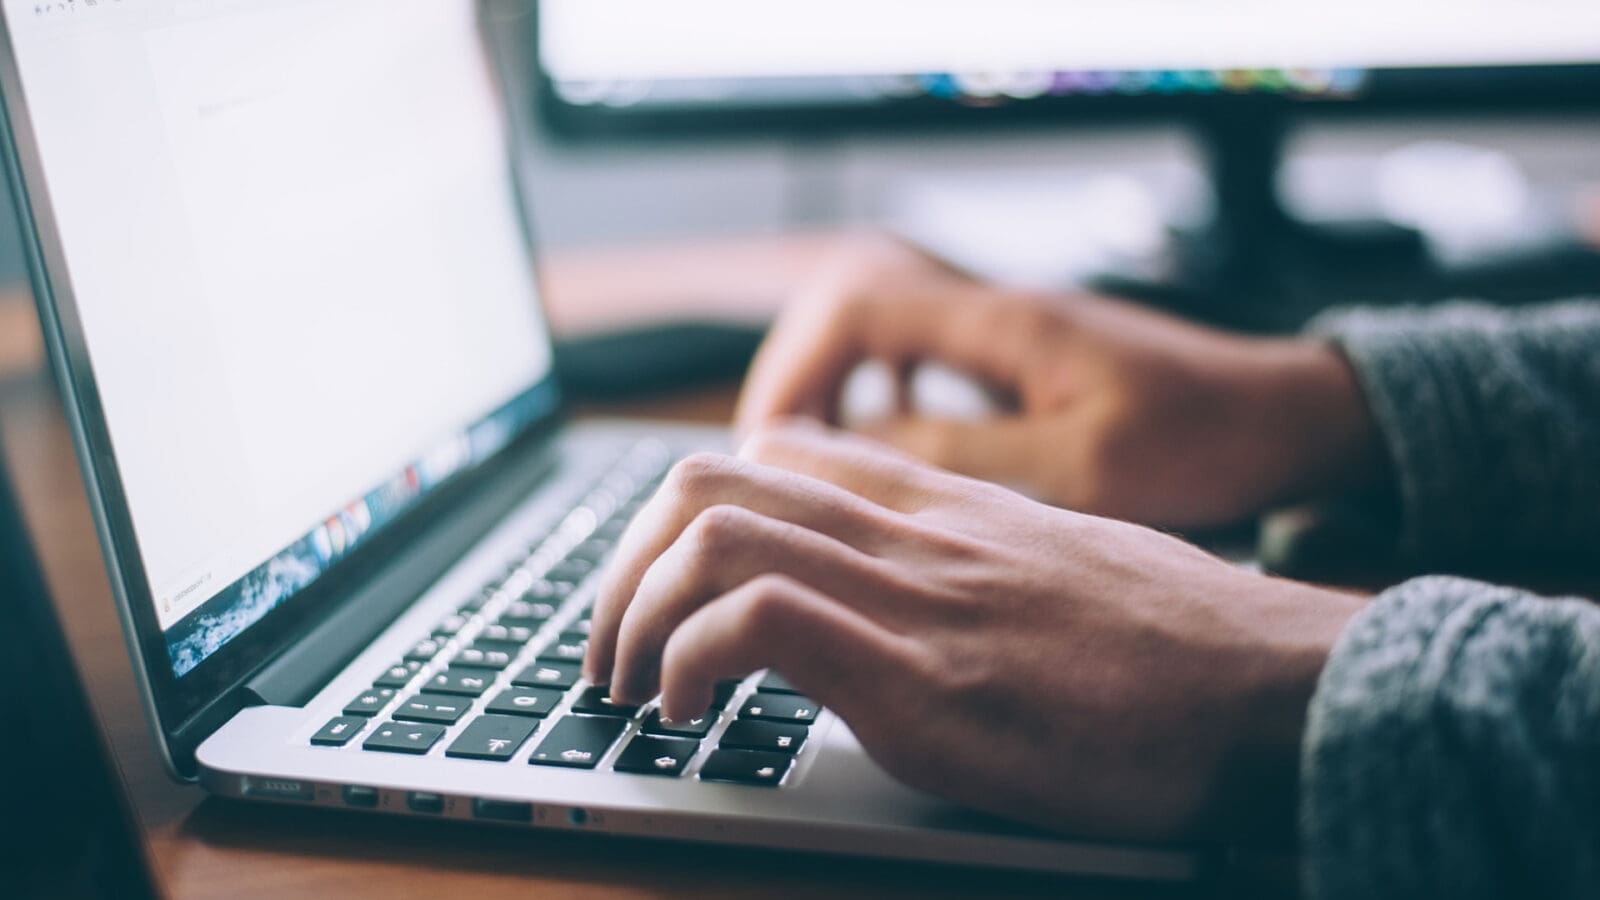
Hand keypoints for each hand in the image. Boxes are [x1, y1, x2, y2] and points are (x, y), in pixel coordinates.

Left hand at [587, 423, 1363, 841]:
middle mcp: (914, 532)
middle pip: (710, 478)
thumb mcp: (1061, 570)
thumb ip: (972, 562)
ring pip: (712, 532)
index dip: (686, 513)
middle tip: (611, 647)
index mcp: (943, 506)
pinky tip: (689, 715)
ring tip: (630, 687)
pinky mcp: (924, 679)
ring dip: (632, 613)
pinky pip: (758, 620)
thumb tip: (910, 600)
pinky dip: (688, 661)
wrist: (1280, 688)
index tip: (664, 588)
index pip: (775, 452)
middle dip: (623, 565)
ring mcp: (915, 597)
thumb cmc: (1182, 647)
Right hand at [736, 235, 1380, 528]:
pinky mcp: (1025, 363)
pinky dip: (885, 402)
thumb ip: (963, 457)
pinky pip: (924, 364)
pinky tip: (888, 456)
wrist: (1287, 418)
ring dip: (837, 392)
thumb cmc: (1204, 441)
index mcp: (1002, 324)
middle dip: (799, 382)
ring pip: (883, 337)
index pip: (855, 306)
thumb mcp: (1081, 468)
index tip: (770, 445)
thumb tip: (854, 454)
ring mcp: (1009, 334)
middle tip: (773, 463)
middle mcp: (996, 313)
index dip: (795, 370)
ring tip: (812, 467)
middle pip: (851, 311)